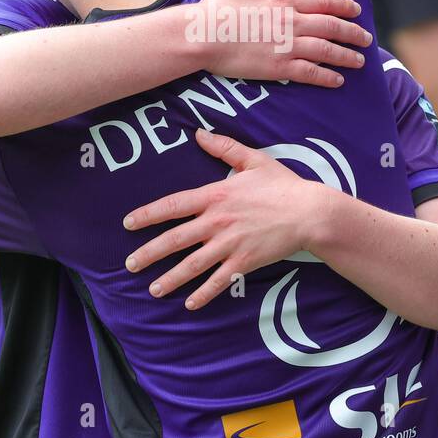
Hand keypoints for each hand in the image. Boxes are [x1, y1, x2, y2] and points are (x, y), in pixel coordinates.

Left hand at [122, 129, 326, 310]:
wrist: (309, 212)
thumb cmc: (282, 184)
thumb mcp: (253, 159)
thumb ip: (224, 147)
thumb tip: (199, 133)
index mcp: (215, 195)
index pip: (172, 205)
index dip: (147, 214)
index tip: (128, 223)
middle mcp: (217, 221)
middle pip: (175, 239)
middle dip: (149, 253)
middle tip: (130, 264)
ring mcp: (229, 244)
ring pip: (192, 265)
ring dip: (170, 279)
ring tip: (153, 289)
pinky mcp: (244, 262)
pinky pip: (219, 281)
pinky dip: (203, 294)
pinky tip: (190, 304)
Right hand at [191, 0, 371, 87]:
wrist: (201, 35)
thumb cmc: (217, 8)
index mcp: (284, 0)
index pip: (324, 1)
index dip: (344, 6)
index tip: (356, 11)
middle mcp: (292, 22)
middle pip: (332, 26)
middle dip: (353, 33)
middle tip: (366, 39)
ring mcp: (287, 46)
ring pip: (327, 50)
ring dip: (347, 56)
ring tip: (359, 62)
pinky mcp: (279, 67)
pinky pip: (311, 73)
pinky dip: (327, 76)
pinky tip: (337, 80)